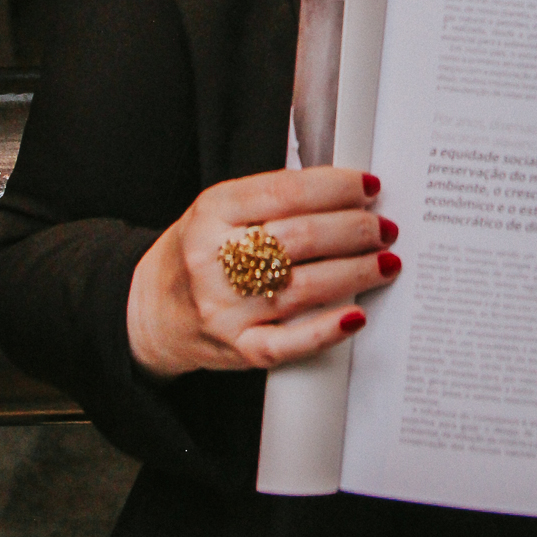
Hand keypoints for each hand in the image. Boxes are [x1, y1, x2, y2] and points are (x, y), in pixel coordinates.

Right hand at [126, 166, 401, 378]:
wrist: (149, 311)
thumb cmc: (199, 252)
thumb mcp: (220, 208)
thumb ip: (273, 197)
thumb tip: (347, 193)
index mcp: (212, 210)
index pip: (285, 191)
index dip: (335, 187)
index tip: (369, 187)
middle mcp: (214, 257)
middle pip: (301, 237)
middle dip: (355, 230)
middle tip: (385, 228)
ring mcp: (224, 307)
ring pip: (303, 287)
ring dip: (356, 273)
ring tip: (386, 261)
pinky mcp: (235, 349)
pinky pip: (286, 344)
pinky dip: (325, 331)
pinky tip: (355, 316)